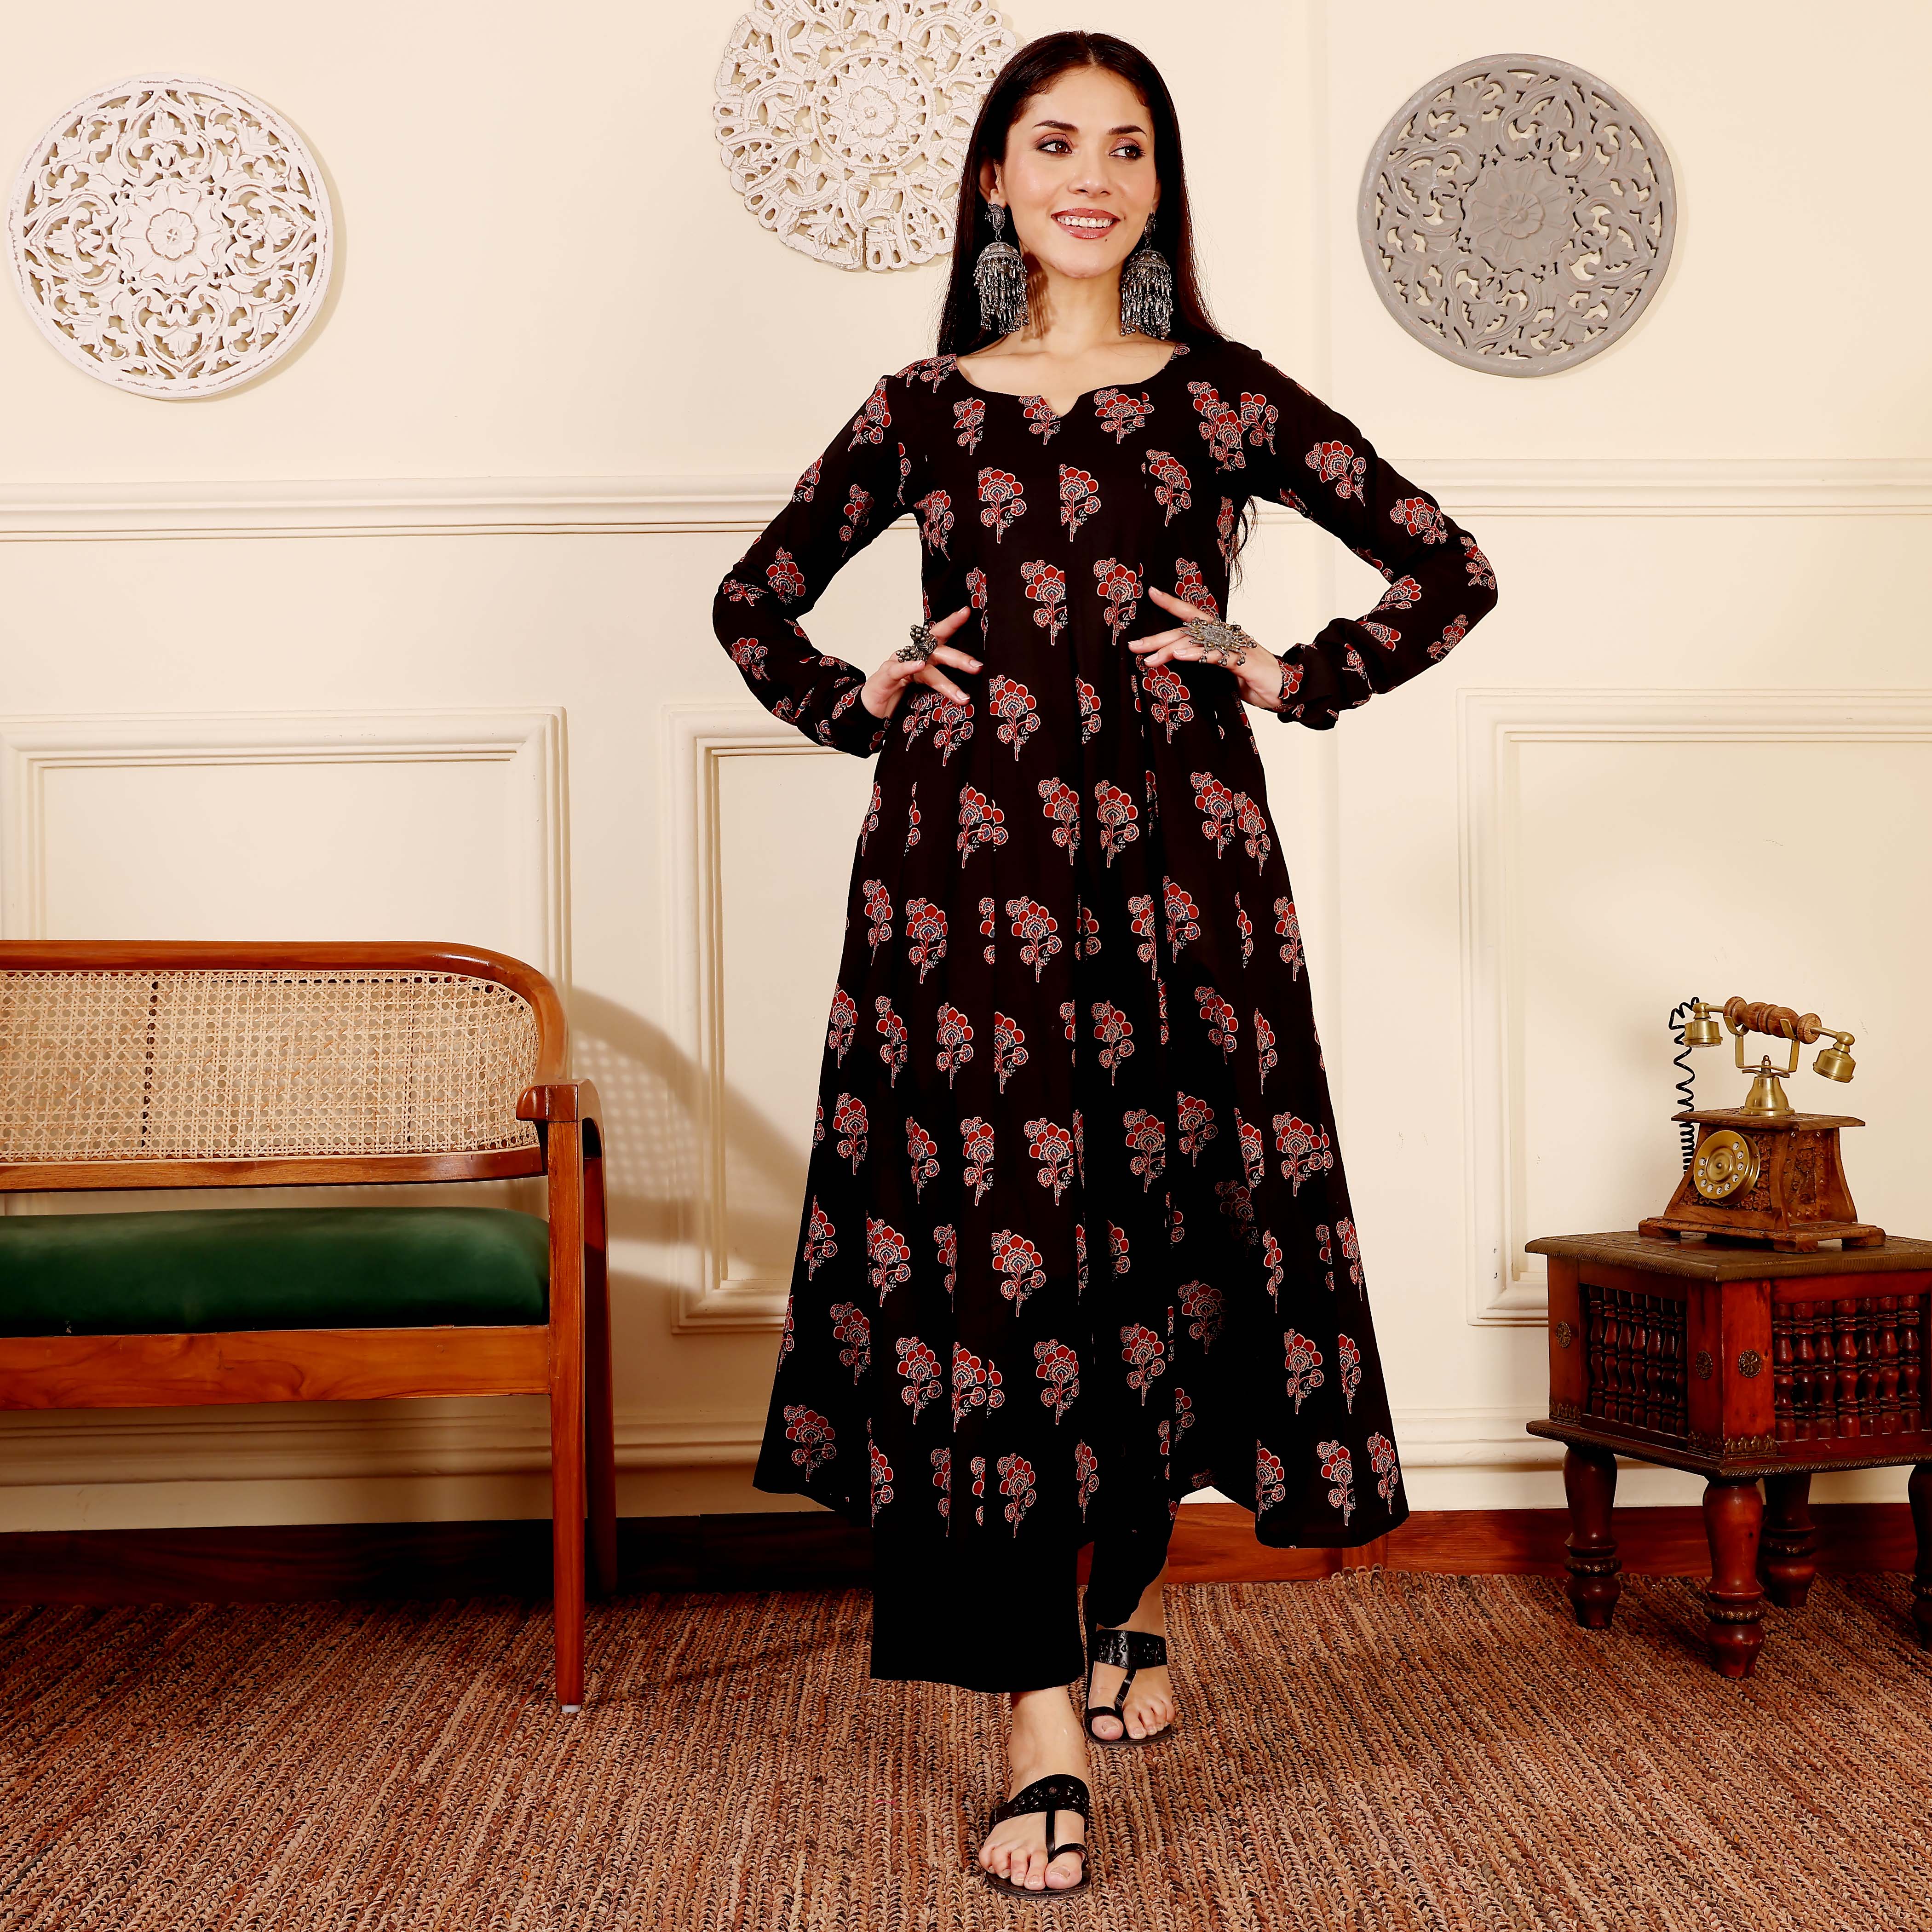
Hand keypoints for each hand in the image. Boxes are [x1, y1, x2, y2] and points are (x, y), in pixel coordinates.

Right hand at [860, 603, 980, 718]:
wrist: (871, 708)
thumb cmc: (897, 693)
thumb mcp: (922, 686)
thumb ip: (940, 681)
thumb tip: (969, 690)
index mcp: (923, 655)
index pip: (939, 636)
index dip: (951, 623)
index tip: (966, 612)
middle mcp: (912, 655)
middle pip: (937, 651)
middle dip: (959, 659)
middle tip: (977, 666)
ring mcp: (898, 664)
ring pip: (924, 668)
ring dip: (944, 682)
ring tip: (961, 695)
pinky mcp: (885, 677)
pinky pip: (898, 669)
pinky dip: (909, 666)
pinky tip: (919, 665)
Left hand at [1129, 586, 1285, 710]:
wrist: (1286, 688)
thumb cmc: (1254, 679)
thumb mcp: (1224, 669)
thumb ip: (1206, 660)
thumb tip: (1180, 659)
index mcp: (1221, 634)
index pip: (1193, 616)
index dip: (1173, 604)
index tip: (1152, 593)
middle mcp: (1227, 634)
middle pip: (1187, 631)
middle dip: (1158, 638)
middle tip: (1135, 646)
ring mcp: (1236, 646)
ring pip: (1198, 642)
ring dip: (1171, 649)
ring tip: (1149, 657)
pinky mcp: (1244, 661)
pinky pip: (1216, 655)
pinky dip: (1197, 654)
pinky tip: (1180, 656)